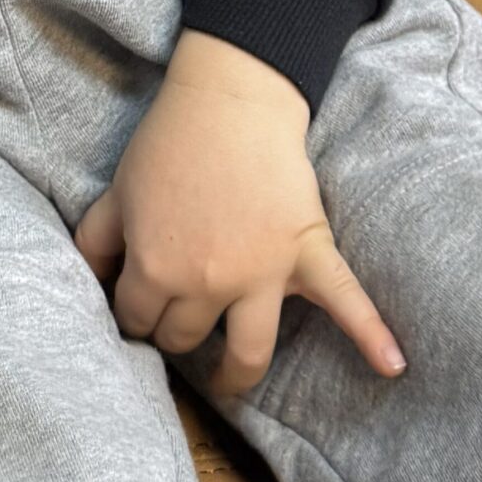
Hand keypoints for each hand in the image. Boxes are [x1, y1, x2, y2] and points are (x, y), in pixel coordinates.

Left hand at [72, 28, 406, 398]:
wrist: (230, 99)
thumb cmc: (169, 142)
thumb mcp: (117, 191)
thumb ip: (96, 241)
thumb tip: (89, 281)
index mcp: (157, 268)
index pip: (136, 317)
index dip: (133, 311)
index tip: (138, 306)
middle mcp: (209, 283)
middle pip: (184, 337)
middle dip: (174, 331)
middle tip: (176, 319)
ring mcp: (263, 274)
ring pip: (249, 350)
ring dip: (235, 374)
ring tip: (229, 382)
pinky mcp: (306, 253)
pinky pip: (344, 300)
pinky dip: (372, 334)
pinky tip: (392, 365)